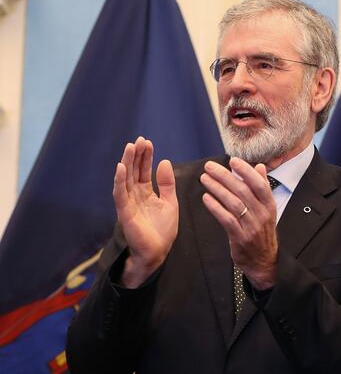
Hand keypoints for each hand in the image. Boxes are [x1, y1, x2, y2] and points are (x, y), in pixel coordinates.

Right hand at [112, 137, 178, 287]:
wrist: (158, 252)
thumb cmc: (163, 230)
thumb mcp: (170, 202)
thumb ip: (167, 184)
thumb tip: (164, 162)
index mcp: (146, 193)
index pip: (144, 170)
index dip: (145, 156)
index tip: (148, 142)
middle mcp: (135, 195)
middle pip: (134, 171)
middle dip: (136, 155)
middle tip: (139, 140)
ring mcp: (128, 203)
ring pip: (125, 179)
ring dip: (126, 163)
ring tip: (130, 147)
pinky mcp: (124, 212)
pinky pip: (120, 194)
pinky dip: (119, 181)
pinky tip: (120, 168)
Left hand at [201, 157, 277, 289]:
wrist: (264, 261)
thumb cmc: (262, 232)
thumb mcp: (267, 209)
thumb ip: (262, 187)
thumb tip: (259, 166)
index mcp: (269, 205)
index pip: (259, 184)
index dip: (246, 171)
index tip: (232, 161)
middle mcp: (262, 214)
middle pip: (243, 190)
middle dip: (224, 176)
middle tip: (209, 167)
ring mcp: (251, 226)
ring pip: (233, 203)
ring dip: (217, 189)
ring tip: (204, 179)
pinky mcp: (240, 237)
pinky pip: (226, 219)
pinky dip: (215, 207)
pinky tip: (206, 198)